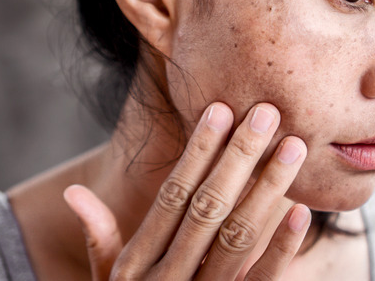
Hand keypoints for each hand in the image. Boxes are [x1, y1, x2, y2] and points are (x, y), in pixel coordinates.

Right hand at [63, 102, 310, 279]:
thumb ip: (101, 240)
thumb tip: (74, 192)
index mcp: (139, 265)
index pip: (173, 197)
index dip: (198, 153)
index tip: (221, 110)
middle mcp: (168, 280)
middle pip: (208, 208)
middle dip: (239, 158)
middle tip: (268, 113)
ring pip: (238, 237)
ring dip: (267, 190)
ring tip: (293, 148)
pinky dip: (281, 249)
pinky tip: (300, 213)